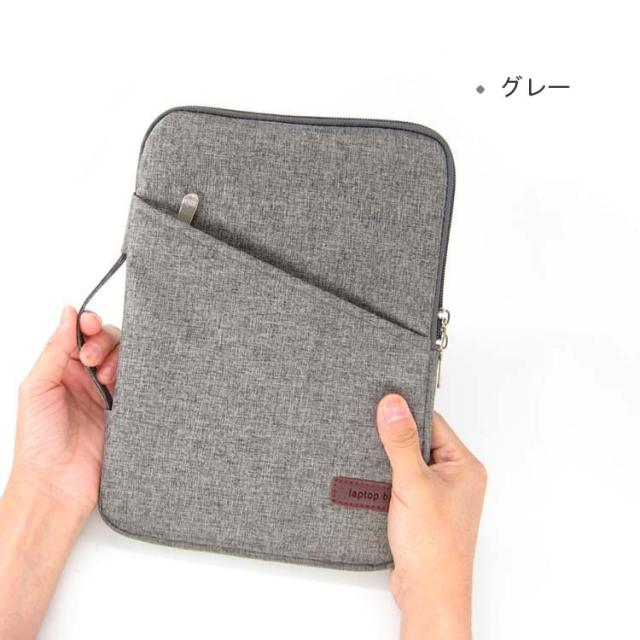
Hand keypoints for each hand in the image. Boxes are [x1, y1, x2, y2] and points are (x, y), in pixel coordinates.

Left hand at [0, 306, 120, 638]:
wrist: (56, 486)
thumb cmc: (38, 444)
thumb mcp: (37, 388)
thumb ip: (54, 349)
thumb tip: (67, 314)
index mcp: (61, 371)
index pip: (81, 335)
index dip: (89, 325)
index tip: (90, 326)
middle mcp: (86, 380)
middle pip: (108, 343)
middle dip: (103, 343)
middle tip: (93, 361)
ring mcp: (108, 395)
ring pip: (128, 361)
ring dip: (120, 361)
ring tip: (107, 378)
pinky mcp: (128, 411)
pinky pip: (141, 386)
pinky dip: (140, 379)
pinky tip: (129, 384)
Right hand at [376, 395, 486, 639]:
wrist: (428, 594)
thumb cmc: (434, 547)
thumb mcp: (413, 484)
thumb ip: (401, 442)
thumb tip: (393, 404)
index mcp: (464, 465)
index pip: (433, 422)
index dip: (406, 414)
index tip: (382, 404)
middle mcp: (456, 477)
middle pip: (420, 441)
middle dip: (395, 438)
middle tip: (370, 428)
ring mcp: (440, 494)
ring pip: (410, 462)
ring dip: (389, 461)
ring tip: (369, 455)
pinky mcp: (424, 509)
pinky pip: (404, 481)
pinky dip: (388, 479)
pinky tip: (372, 479)